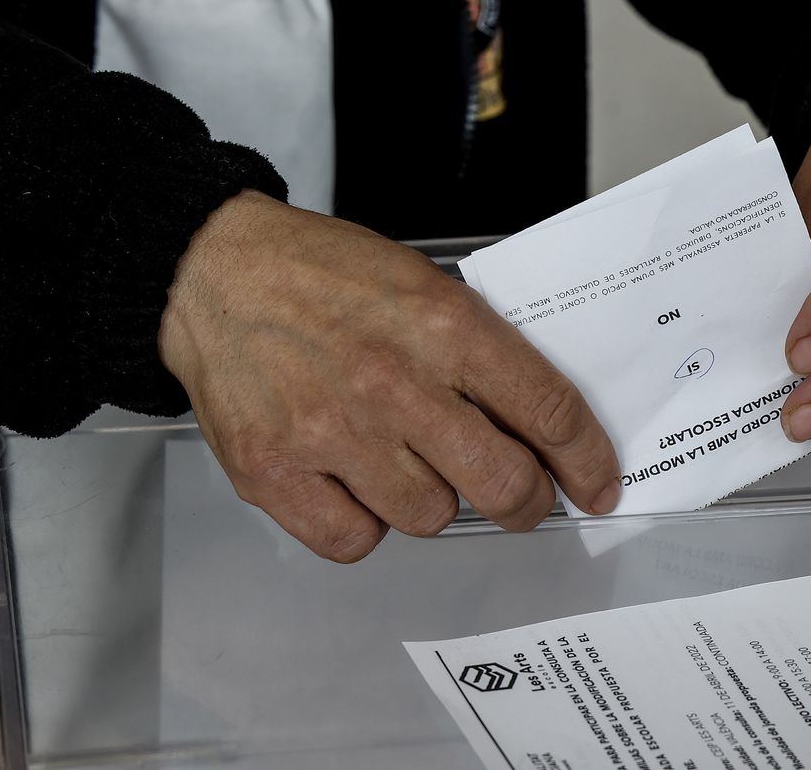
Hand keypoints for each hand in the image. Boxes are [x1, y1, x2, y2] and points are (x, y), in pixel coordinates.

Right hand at [158, 191, 622, 561]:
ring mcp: (331, 432)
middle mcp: (393, 383)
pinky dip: (364, 523)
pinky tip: (353, 482)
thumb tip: (538, 421)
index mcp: (442, 325)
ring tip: (404, 459)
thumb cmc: (320, 275)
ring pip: (430, 517)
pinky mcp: (275, 471)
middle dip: (527, 501)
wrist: (213, 271)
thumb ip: (480, 349)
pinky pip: (355, 540)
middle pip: (502, 483)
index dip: (586, 459)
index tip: (597, 484)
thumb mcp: (422, 284)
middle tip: (522, 497)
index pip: (547, 409)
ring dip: (432, 499)